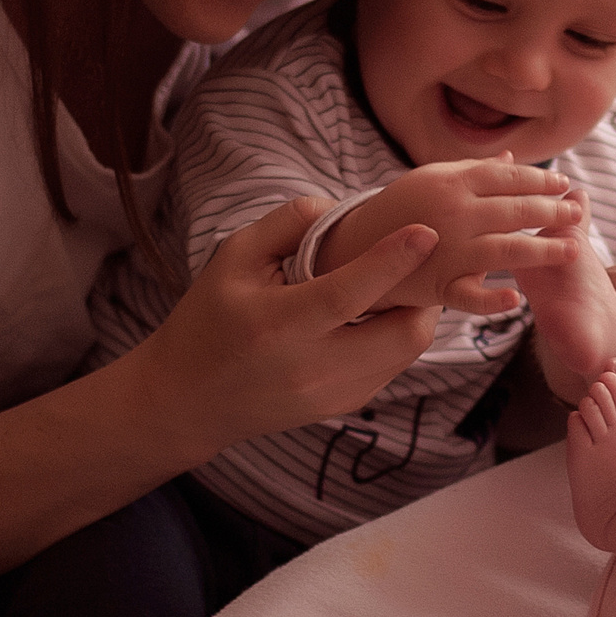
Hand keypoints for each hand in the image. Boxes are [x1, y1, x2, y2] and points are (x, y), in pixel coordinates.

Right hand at [141, 197, 443, 447]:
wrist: (188, 399)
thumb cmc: (209, 319)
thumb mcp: (235, 256)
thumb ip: (291, 222)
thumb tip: (348, 210)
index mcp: (280, 326)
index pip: (350, 293)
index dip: (393, 261)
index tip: (426, 232)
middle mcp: (314, 368)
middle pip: (404, 334)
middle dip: (424, 293)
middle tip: (420, 260)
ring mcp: (334, 395)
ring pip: (408, 352)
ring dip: (415, 314)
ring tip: (398, 284)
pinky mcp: (345, 406)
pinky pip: (393, 366)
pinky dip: (398, 336)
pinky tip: (378, 315)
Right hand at [325, 155, 585, 313]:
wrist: (350, 248)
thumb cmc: (399, 210)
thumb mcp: (431, 179)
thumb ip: (474, 171)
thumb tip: (515, 159)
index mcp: (450, 182)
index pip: (507, 178)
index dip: (540, 180)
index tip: (565, 183)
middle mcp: (452, 213)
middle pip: (513, 210)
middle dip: (552, 211)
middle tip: (579, 213)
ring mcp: (445, 251)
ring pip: (503, 250)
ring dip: (542, 250)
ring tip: (573, 249)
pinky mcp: (436, 286)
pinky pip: (468, 295)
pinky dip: (492, 300)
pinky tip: (516, 299)